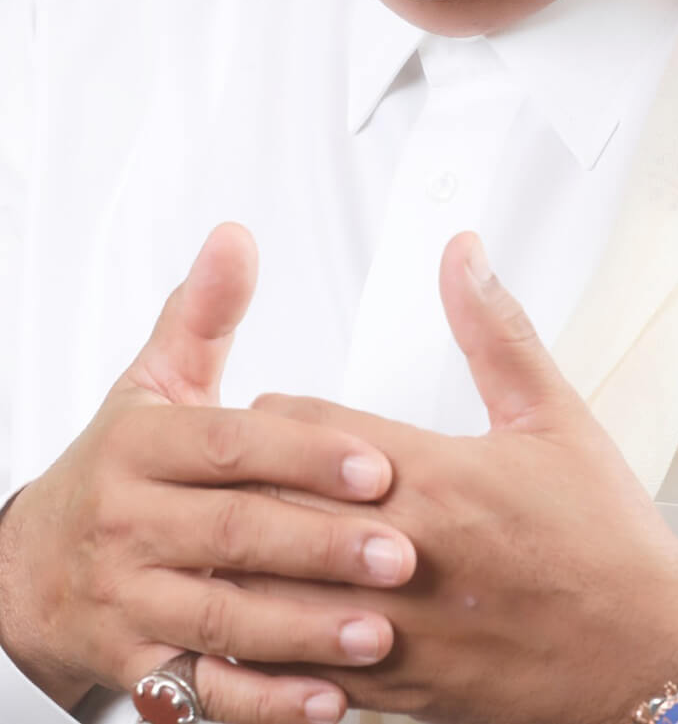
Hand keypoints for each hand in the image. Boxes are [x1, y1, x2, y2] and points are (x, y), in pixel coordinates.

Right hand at [0, 223, 415, 723]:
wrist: (29, 575)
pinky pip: (206, 692)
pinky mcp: (140, 668)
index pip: (230, 447)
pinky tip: (329, 700)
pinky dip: (267, 700)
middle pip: (233, 534)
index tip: (377, 463)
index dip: (305, 454)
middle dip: (322, 545)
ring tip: (380, 630)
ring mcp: (132, 603)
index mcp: (142, 449)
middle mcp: (130, 526)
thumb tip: (236, 239)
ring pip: (224, 618)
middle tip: (402, 554)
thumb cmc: (116, 472)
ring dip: (305, 629)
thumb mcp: (152, 385)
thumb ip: (204, 314)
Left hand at [253, 233, 677, 723]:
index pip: (309, 430)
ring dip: (243, 568)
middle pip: (273, 510)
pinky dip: (269, 649)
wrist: (649, 656)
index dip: (273, 414)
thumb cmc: (605, 537)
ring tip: (221, 543)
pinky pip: (301, 674)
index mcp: (436, 479)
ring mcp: (398, 631)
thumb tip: (462, 255)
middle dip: (241, 486)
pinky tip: (252, 627)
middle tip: (223, 471)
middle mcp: (405, 555)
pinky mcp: (399, 690)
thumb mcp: (554, 416)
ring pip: (273, 599)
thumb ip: (495, 330)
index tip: (261, 409)